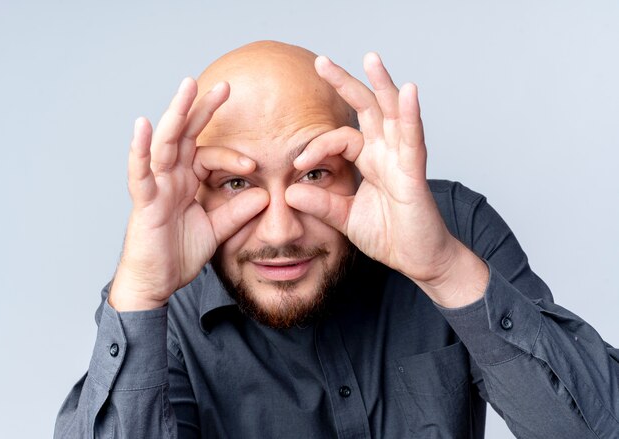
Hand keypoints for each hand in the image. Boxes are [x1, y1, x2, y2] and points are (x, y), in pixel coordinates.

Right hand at [109, 79, 268, 310]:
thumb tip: (266, 195)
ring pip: (165, 144)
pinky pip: (139, 173)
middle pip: (186, 135)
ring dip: (176, 115)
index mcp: (187, 182)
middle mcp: (170, 178)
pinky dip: (139, 149)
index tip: (254, 168)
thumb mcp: (218, 230)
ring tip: (188, 88)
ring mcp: (155, 187)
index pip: (209, 155)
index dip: (232, 157)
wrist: (157, 283)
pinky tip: (143, 126)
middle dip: (202, 109)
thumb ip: (239, 212)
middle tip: (225, 85)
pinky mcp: (143, 202)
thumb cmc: (179, 254)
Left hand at [286, 54, 487, 306]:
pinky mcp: (415, 174)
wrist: (418, 260)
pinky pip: (413, 140)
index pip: (341, 138)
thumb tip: (289, 192)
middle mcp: (386, 154)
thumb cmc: (389, 236)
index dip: (317, 146)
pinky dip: (410, 116)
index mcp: (370, 161)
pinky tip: (407, 92)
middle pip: (367, 109)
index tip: (297, 164)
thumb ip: (321, 204)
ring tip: (371, 58)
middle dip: (346, 84)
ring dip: (382, 85)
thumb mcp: (346, 219)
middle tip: (321, 61)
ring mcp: (402, 160)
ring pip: (392, 114)